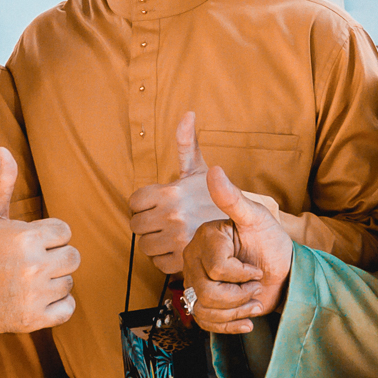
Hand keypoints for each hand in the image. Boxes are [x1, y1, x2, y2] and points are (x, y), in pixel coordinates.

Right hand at [0, 148, 79, 333]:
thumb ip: (1, 182)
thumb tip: (3, 149)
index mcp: (26, 237)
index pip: (64, 231)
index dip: (48, 235)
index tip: (27, 242)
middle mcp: (34, 266)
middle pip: (73, 257)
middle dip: (56, 257)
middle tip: (31, 262)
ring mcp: (35, 294)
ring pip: (69, 282)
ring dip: (54, 282)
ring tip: (27, 280)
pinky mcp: (35, 319)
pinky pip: (68, 309)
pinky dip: (57, 306)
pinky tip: (36, 298)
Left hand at [127, 111, 228, 275]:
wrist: (244, 226)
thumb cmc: (213, 195)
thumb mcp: (198, 168)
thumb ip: (187, 142)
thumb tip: (188, 114)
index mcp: (171, 193)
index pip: (134, 202)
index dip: (142, 203)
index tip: (155, 204)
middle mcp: (173, 217)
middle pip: (136, 226)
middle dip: (146, 223)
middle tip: (161, 220)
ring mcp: (177, 240)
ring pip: (145, 246)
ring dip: (154, 242)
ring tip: (169, 234)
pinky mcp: (183, 261)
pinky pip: (157, 263)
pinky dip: (164, 258)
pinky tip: (177, 247)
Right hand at [184, 166, 293, 333]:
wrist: (281, 270)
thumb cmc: (270, 241)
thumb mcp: (257, 218)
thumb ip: (233, 198)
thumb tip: (214, 170)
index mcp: (205, 238)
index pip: (216, 268)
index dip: (241, 274)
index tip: (256, 268)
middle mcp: (194, 260)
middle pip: (208, 292)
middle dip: (241, 294)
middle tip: (255, 284)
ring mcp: (196, 282)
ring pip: (205, 310)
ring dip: (239, 310)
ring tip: (252, 298)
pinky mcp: (202, 303)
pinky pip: (206, 323)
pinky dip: (232, 326)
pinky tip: (247, 319)